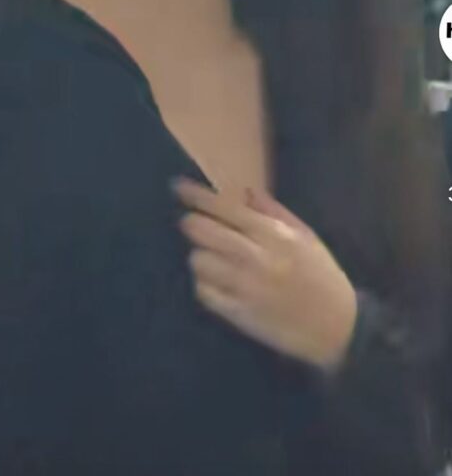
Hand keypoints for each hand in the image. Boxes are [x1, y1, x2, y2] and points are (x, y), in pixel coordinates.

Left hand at [175, 179, 357, 370]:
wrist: (338, 328)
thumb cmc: (322, 276)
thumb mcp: (305, 235)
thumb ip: (273, 211)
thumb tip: (243, 191)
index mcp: (273, 235)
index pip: (225, 207)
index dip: (196, 195)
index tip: (177, 186)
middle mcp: (255, 257)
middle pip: (202, 231)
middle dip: (191, 222)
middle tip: (190, 222)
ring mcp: (244, 288)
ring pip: (198, 261)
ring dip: (199, 255)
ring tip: (210, 256)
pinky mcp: (239, 314)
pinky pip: (204, 292)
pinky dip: (204, 283)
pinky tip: (215, 282)